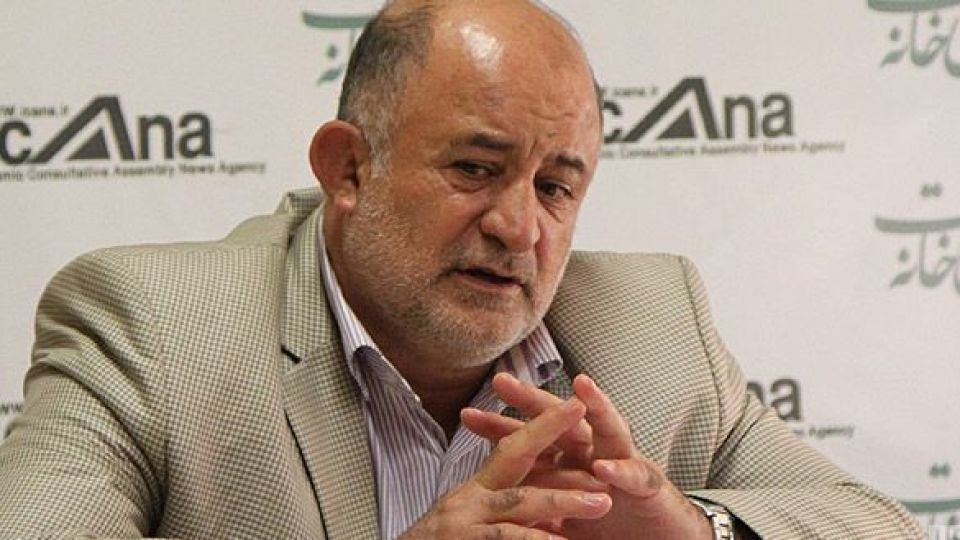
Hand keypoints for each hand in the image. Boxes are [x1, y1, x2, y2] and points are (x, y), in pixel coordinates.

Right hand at [400, 398, 612, 539]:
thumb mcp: (472, 521)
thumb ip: (507, 511)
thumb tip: (551, 512)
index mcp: (476, 491)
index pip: (513, 448)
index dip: (545, 425)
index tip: (577, 406)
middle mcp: (468, 502)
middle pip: (516, 462)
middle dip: (559, 446)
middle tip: (600, 440)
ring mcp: (463, 525)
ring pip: (518, 505)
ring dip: (562, 501)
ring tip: (601, 503)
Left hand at [462, 373, 712, 539]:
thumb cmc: (608, 522)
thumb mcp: (563, 510)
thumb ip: (538, 497)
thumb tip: (496, 499)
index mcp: (570, 459)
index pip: (532, 438)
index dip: (501, 426)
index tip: (466, 414)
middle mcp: (595, 453)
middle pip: (562, 421)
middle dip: (533, 400)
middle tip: (503, 381)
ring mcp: (624, 464)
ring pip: (608, 430)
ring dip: (597, 408)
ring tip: (579, 388)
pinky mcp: (649, 486)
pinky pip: (634, 474)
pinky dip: (620, 469)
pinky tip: (604, 465)